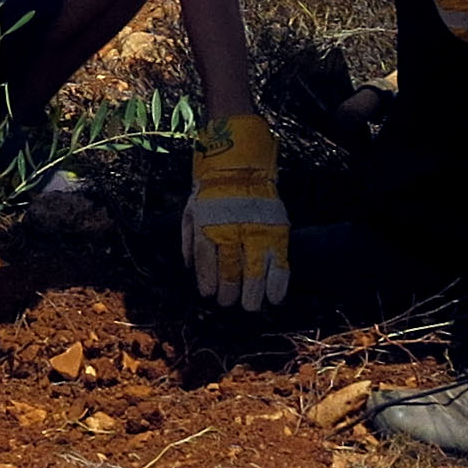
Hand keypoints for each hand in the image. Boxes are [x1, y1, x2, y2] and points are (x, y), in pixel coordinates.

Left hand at [182, 115, 289, 309]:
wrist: (239, 162)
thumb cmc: (211, 190)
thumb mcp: (190, 209)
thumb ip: (189, 240)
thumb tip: (189, 268)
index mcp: (207, 223)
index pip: (206, 258)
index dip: (208, 279)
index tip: (209, 294)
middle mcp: (231, 228)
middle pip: (230, 269)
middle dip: (229, 292)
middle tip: (229, 303)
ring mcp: (256, 229)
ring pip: (255, 270)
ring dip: (253, 292)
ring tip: (250, 305)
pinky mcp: (276, 228)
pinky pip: (279, 261)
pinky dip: (278, 282)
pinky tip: (275, 298)